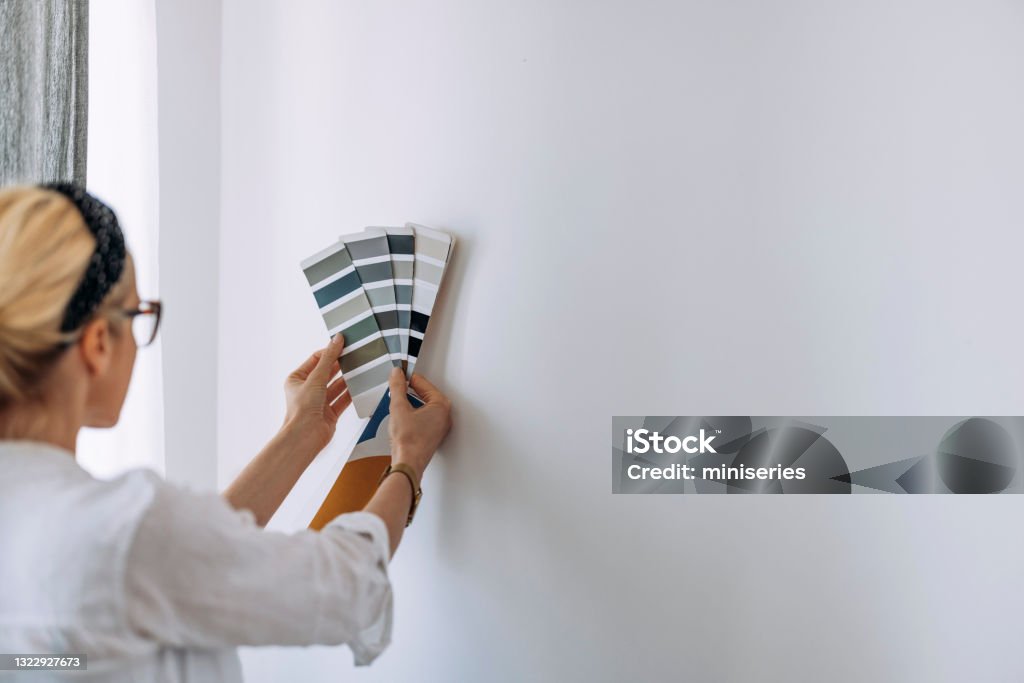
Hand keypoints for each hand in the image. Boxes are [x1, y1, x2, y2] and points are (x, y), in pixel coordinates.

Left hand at [282, 334, 350, 451]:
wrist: (305, 436)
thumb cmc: (301, 410)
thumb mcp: (316, 378)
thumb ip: (328, 358)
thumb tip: (336, 340)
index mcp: (297, 379)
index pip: (315, 360)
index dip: (329, 352)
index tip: (343, 344)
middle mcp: (307, 390)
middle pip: (327, 372)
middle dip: (340, 365)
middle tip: (354, 355)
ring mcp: (319, 402)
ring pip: (336, 386)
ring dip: (347, 379)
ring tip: (360, 369)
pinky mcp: (330, 413)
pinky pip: (343, 399)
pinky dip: (351, 393)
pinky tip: (360, 386)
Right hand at [387, 366, 451, 478]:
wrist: (407, 464)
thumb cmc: (409, 441)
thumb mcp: (399, 407)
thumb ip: (398, 387)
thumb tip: (397, 375)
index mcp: (441, 405)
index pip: (423, 383)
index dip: (408, 378)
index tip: (398, 374)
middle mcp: (444, 415)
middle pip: (425, 394)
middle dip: (409, 390)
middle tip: (396, 386)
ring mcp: (439, 426)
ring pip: (423, 406)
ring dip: (410, 402)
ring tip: (396, 401)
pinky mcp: (432, 435)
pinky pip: (423, 417)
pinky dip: (412, 414)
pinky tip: (401, 416)